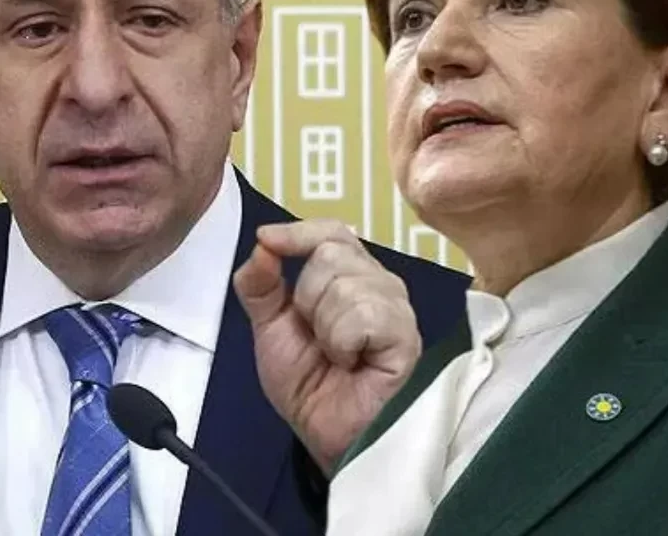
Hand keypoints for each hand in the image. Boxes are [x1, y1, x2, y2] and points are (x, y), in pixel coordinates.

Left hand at [233, 219, 420, 472]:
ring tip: (337, 356)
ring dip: (324, 328)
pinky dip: (342, 343)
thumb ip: (260, 285)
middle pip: (331, 253)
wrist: (327, 434)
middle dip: (306, 299)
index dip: (299, 232)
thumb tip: (261, 244)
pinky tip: (353, 363)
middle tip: (317, 338)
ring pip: (344, 285)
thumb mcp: (270, 328)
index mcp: (350, 274)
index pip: (331, 232)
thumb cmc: (309, 384)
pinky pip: (362, 315)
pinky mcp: (407, 334)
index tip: (268, 242)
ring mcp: (397, 307)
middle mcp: (379, 283)